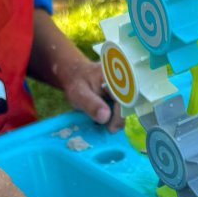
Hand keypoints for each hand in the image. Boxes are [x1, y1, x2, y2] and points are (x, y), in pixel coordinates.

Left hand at [28, 9, 123, 132]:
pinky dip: (114, 116)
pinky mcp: (119, 90)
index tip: (108, 128)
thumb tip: (105, 117)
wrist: (69, 69)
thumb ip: (91, 105)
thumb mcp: (78, 92)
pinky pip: (121, 107)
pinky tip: (104, 117)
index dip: (119, 117)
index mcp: (116, 75)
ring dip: (115, 118)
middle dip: (118, 118)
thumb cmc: (73, 79)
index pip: (126, 100)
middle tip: (104, 127)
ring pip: (125, 107)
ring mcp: (123, 84)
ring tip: (102, 121)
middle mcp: (124, 78)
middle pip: (128, 105)